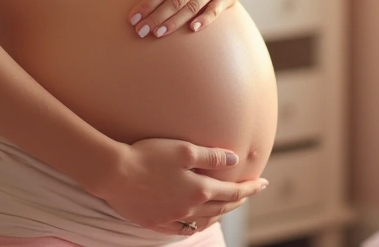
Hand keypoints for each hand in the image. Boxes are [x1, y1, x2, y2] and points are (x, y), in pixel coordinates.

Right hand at [87, 138, 267, 233]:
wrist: (114, 173)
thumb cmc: (148, 156)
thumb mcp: (183, 149)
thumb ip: (211, 156)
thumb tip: (234, 158)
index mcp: (200, 189)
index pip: (233, 191)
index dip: (251, 188)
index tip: (264, 183)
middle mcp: (190, 208)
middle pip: (222, 207)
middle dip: (240, 200)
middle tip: (250, 192)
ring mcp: (172, 217)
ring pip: (205, 220)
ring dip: (220, 213)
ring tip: (228, 207)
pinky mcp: (155, 222)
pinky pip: (183, 229)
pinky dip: (196, 225)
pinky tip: (197, 222)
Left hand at [127, 0, 245, 37]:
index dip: (148, 3)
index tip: (133, 18)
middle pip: (177, 0)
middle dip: (156, 17)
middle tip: (140, 31)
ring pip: (193, 8)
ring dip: (174, 23)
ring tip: (157, 33)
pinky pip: (215, 11)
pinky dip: (204, 21)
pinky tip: (191, 29)